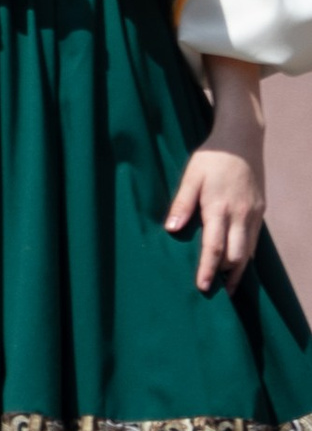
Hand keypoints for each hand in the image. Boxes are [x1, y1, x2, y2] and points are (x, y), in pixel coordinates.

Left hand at [169, 78, 265, 290]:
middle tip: (214, 290)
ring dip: (237, 269)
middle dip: (225, 275)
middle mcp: (240, 214)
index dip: (208, 270)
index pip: (214, 248)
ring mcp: (253, 213)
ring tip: (227, 285)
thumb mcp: (191, 176)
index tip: (202, 288)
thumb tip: (171, 230)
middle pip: (236, 256)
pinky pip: (254, 240)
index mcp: (219, 208)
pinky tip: (237, 261)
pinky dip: (246, 254)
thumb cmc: (211, 158)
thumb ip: (181, 204)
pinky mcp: (259, 210)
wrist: (242, 139)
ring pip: (249, 251)